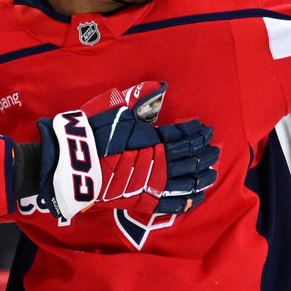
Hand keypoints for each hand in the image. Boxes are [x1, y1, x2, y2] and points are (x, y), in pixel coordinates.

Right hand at [22, 81, 218, 221]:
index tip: (206, 129)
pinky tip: (199, 196)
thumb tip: (159, 87)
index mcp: (156, 138)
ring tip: (212, 172)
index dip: (197, 133)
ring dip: (202, 175)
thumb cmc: (95, 135)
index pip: (185, 136)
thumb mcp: (118, 111)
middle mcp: (161, 161)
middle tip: (215, 151)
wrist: (75, 165)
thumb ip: (140, 100)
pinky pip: (173, 203)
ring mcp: (155, 183)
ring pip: (188, 181)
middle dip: (205, 154)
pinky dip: (189, 200)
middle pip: (192, 158)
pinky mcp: (145, 200)